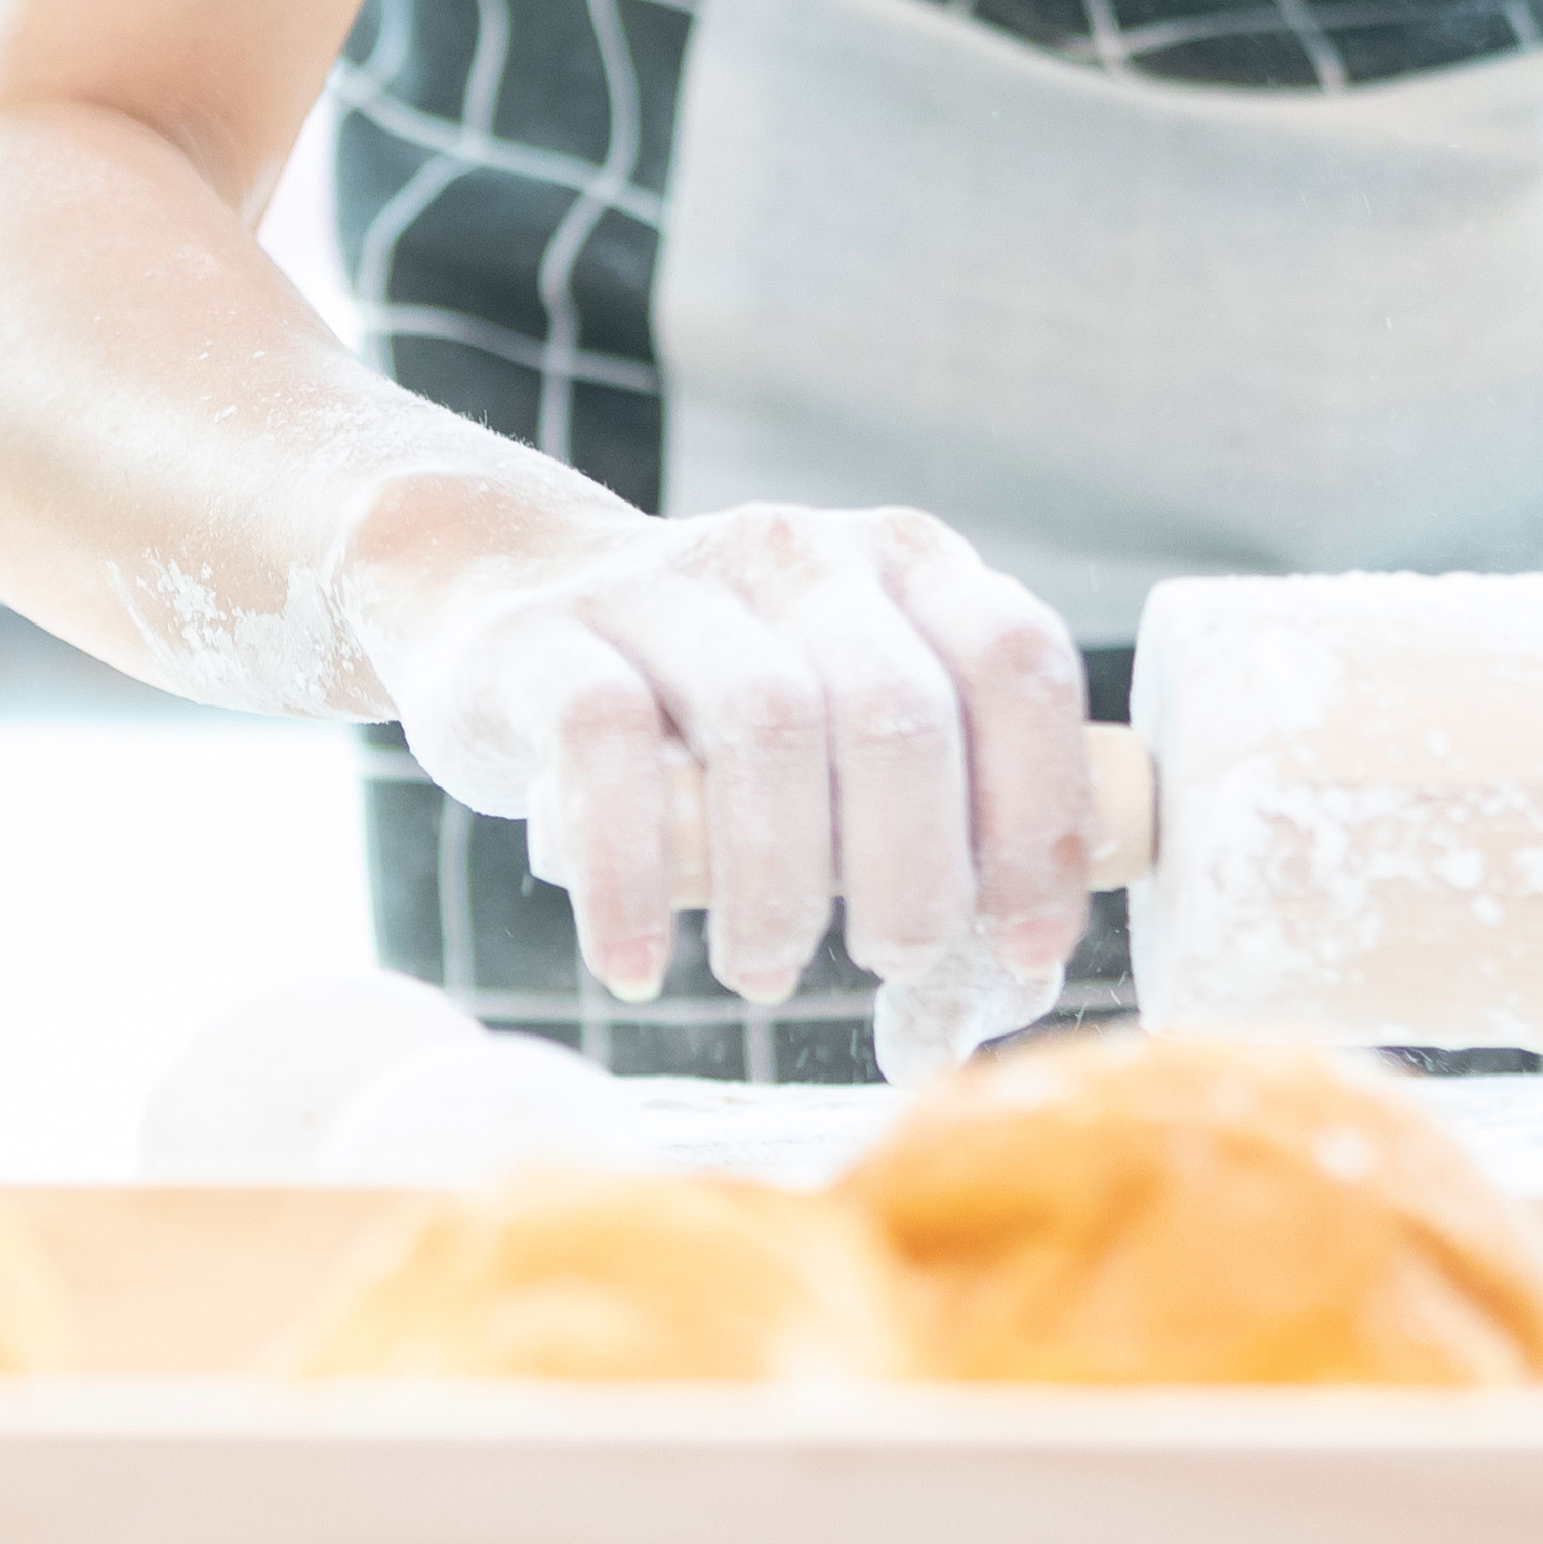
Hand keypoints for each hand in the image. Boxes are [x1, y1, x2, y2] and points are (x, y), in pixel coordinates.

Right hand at [348, 482, 1093, 1019]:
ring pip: (769, 723)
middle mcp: (807, 556)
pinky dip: (633, 880)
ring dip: (783, 883)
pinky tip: (641, 966)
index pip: (1018, 662)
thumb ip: (929, 831)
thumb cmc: (712, 709)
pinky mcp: (551, 638)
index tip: (1025, 943)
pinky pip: (607, 747)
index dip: (1040, 812)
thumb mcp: (836, 733)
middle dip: (916, 870)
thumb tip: (1010, 987)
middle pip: (899, 710)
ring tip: (765, 972)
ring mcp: (675, 583)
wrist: (502, 600)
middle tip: (894, 963)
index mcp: (909, 566)